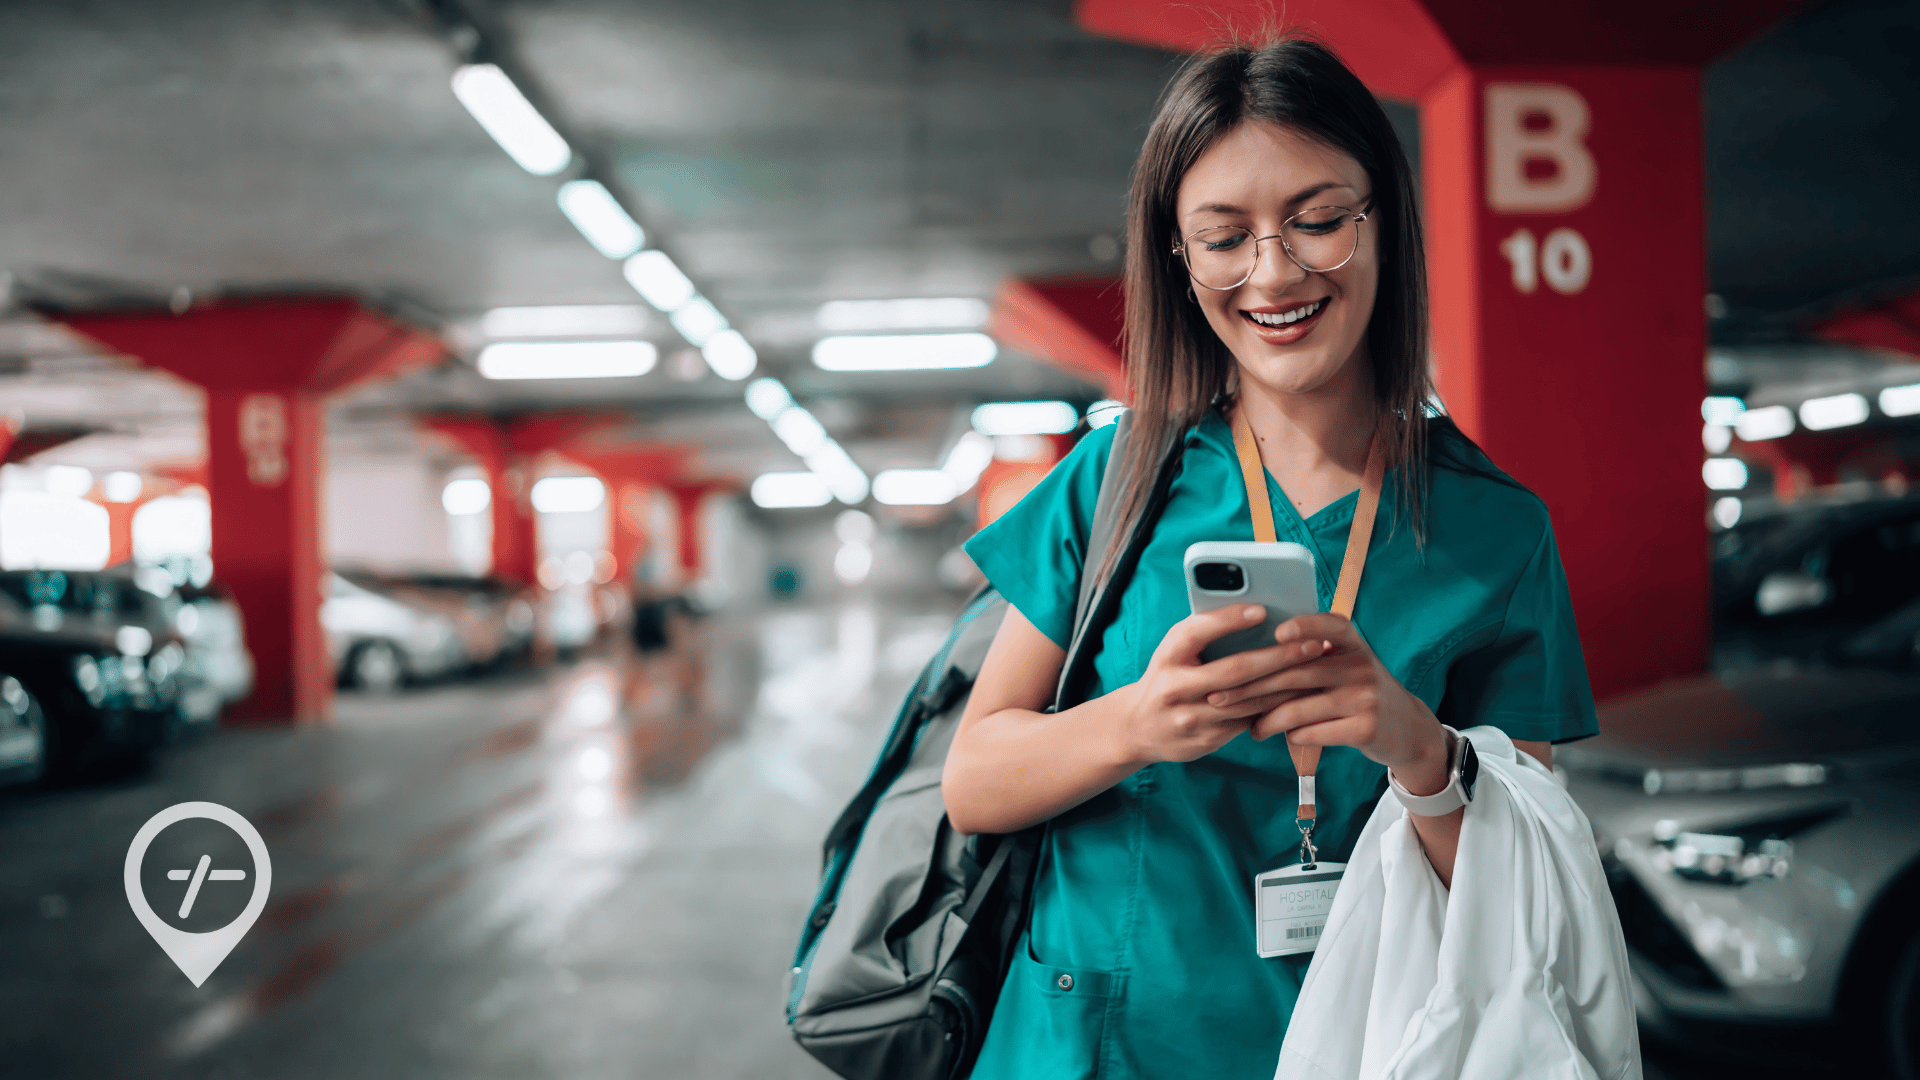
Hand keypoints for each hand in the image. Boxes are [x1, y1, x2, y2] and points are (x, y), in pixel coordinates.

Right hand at [1112, 604, 1331, 766]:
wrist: (1137, 727)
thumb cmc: (1167, 675)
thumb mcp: (1174, 650)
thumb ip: (1204, 634)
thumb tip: (1257, 616)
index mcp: (1167, 656)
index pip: (1197, 632)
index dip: (1229, 620)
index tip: (1262, 610)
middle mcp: (1175, 688)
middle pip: (1235, 670)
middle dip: (1279, 656)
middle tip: (1312, 644)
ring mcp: (1191, 718)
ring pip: (1249, 701)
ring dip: (1287, 685)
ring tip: (1317, 669)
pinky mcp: (1206, 741)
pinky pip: (1248, 722)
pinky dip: (1275, 707)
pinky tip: (1299, 695)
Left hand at [1209, 613, 1450, 789]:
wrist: (1405, 727)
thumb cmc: (1357, 690)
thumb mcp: (1345, 663)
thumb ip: (1311, 656)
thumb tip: (1248, 655)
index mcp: (1352, 642)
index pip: (1329, 625)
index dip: (1305, 626)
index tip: (1277, 633)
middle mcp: (1361, 665)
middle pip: (1297, 672)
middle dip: (1252, 686)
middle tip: (1220, 696)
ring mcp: (1365, 698)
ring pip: (1300, 708)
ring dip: (1266, 720)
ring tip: (1249, 727)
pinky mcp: (1365, 729)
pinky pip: (1313, 731)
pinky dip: (1291, 735)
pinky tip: (1278, 735)